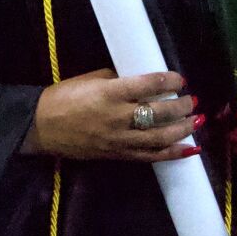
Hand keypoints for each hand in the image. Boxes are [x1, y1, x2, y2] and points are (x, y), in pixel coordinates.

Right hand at [22, 69, 200, 162]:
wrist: (39, 127)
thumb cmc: (64, 97)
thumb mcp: (91, 79)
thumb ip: (119, 79)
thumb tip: (143, 80)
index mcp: (110, 93)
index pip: (148, 84)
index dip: (169, 80)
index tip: (180, 79)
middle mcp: (118, 117)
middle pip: (159, 113)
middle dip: (181, 106)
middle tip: (192, 100)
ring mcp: (119, 139)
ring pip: (159, 137)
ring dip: (183, 128)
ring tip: (197, 119)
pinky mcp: (117, 155)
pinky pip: (150, 156)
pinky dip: (172, 153)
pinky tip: (190, 148)